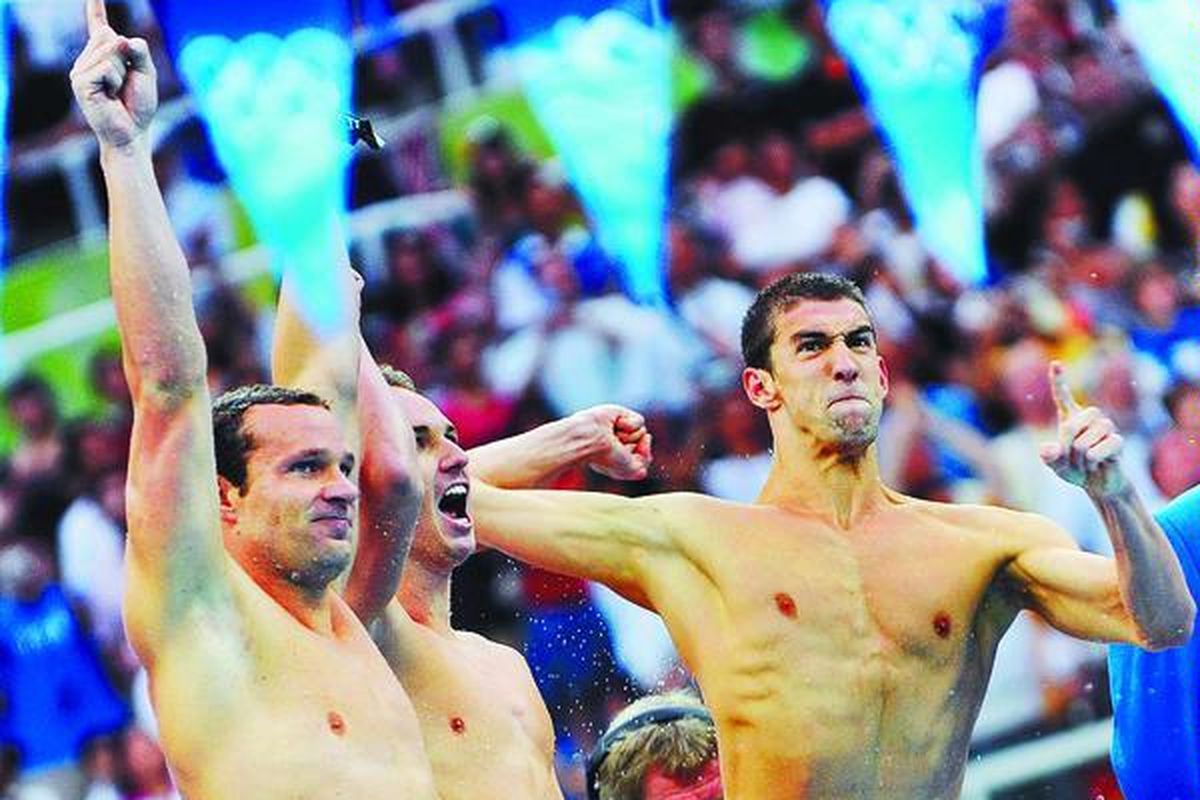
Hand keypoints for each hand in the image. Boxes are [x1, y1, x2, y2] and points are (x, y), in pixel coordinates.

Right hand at [69, 0, 156, 150]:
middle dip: (127, 58)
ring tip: (116, 91)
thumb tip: (122, 38)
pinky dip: (115, 80)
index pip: (98, 25)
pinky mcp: (80, 81)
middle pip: (110, 35)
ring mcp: (80, 70)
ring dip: (122, 72)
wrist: (132, 133)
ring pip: (109, 51)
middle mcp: (88, 59)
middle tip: (124, 84)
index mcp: (103, 55)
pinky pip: (105, 67)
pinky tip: (109, 95)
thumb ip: (139, 51)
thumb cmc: (138, 105)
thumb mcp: (146, 73)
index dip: (95, 8)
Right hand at [575, 405, 651, 480]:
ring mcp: (621, 428)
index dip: (640, 459)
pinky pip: (640, 421)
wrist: (589, 440)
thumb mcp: (631, 470)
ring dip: (629, 436)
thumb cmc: (605, 457)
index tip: (621, 460)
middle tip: (616, 448)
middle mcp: (620, 442)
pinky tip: (615, 424)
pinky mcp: (621, 414)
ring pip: (643, 432)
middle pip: (645, 444)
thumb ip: (645, 462)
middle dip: (634, 448)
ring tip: (613, 435)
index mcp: (619, 456)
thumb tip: (647, 436)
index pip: (643, 457)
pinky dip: (629, 425)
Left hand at [1038, 361, 1126, 496]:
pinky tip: (1098, 464)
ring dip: (1081, 457)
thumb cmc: (1075, 470)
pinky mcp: (1117, 441)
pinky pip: (1104, 447)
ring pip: (1086, 439)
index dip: (1059, 380)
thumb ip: (1049, 457)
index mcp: (1070, 418)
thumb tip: (1047, 449)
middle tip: (1072, 458)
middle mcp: (1089, 419)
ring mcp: (1105, 428)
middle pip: (1073, 424)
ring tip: (1085, 463)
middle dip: (1067, 446)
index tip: (1055, 363)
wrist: (1098, 484)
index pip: (1062, 396)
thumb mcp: (1056, 465)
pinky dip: (1095, 460)